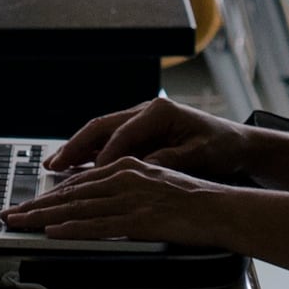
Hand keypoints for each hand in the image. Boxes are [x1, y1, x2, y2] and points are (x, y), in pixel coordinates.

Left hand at [3, 155, 244, 247]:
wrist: (221, 207)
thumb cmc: (194, 200)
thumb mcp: (156, 182)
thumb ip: (128, 187)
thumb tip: (101, 202)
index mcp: (127, 167)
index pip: (79, 183)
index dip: (49, 196)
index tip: (27, 205)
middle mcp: (124, 178)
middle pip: (70, 194)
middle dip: (35, 206)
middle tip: (8, 215)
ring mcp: (130, 199)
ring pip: (77, 209)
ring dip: (42, 217)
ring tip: (18, 225)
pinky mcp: (139, 220)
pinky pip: (98, 226)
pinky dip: (72, 229)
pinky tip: (52, 232)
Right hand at [47, 93, 257, 177]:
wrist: (235, 144)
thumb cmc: (221, 147)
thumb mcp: (198, 155)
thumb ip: (168, 159)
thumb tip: (139, 168)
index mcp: (158, 112)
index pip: (122, 134)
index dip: (103, 157)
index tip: (89, 176)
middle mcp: (144, 111)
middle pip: (100, 128)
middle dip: (75, 148)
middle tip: (53, 167)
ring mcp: (138, 122)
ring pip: (98, 135)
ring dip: (76, 150)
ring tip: (52, 167)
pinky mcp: (137, 134)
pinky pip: (106, 143)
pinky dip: (88, 155)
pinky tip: (71, 168)